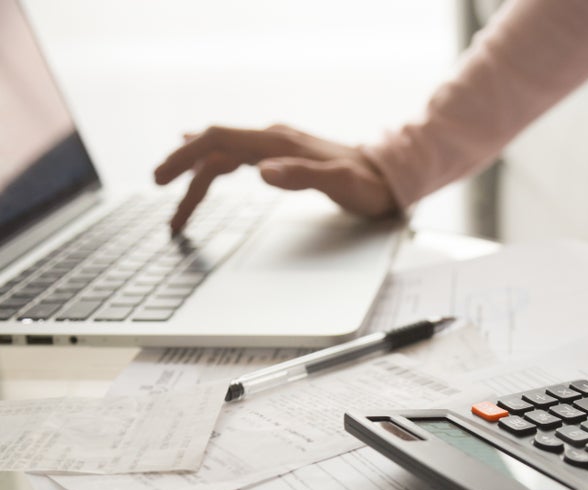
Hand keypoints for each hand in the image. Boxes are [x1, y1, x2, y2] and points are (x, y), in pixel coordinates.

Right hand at [153, 124, 397, 232]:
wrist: (388, 177)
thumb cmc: (367, 184)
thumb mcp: (339, 183)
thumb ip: (302, 176)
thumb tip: (262, 172)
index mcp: (278, 142)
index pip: (217, 140)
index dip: (185, 156)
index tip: (160, 179)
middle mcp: (272, 139)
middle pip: (212, 148)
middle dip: (181, 170)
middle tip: (159, 196)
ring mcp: (275, 147)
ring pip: (223, 157)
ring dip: (196, 180)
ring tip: (177, 210)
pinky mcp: (281, 158)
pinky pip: (236, 160)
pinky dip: (213, 169)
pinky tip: (202, 170)